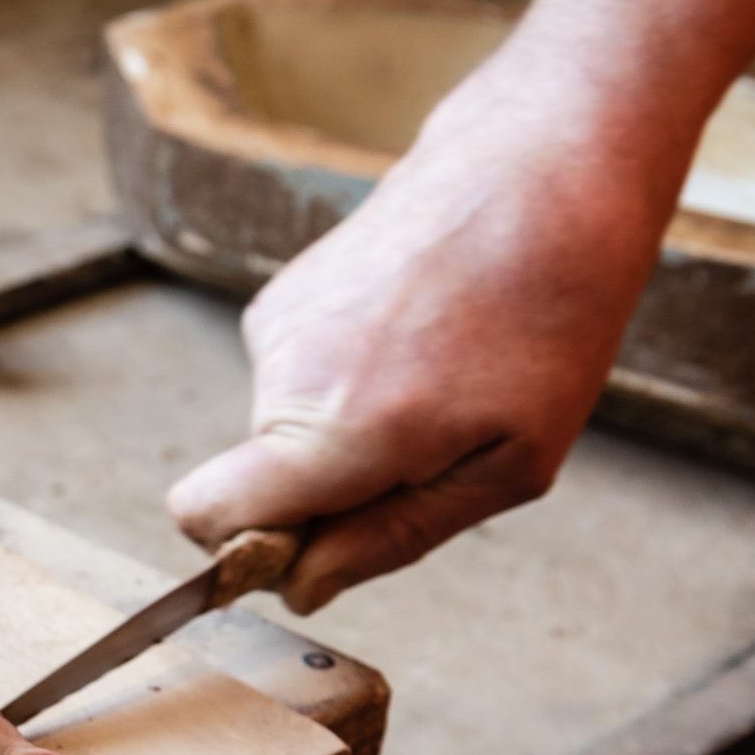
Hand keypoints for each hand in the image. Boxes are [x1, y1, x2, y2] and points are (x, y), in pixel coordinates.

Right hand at [167, 72, 671, 611]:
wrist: (540, 167)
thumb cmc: (549, 313)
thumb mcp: (508, 464)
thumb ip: (391, 538)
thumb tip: (301, 587)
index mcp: (338, 431)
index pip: (205, 516)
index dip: (243, 549)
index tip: (313, 542)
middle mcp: (284, 376)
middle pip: (258, 482)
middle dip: (328, 487)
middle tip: (434, 441)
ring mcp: (275, 327)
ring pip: (283, 428)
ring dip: (348, 424)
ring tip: (440, 370)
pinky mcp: (282, 294)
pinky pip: (297, 376)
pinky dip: (349, 374)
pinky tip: (419, 333)